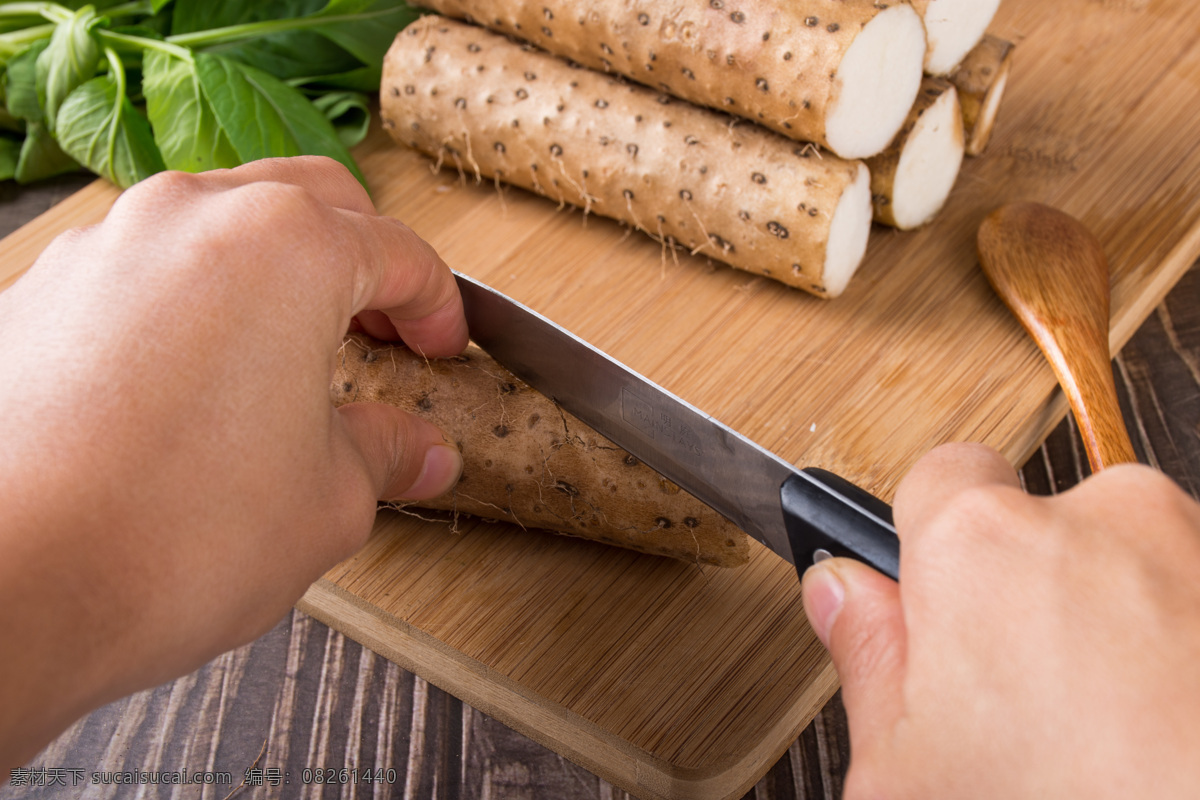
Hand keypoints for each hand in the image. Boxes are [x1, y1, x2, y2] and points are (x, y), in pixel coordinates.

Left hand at [0, 157, 466, 765]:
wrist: (8, 588)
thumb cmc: (175, 536)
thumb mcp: (328, 499)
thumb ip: (385, 453)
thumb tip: (421, 451)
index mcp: (287, 247)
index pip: (397, 253)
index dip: (438, 305)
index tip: (443, 346)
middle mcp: (192, 219)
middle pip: (312, 201)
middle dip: (363, 259)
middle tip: (385, 328)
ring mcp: (105, 246)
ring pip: (218, 223)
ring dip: (273, 271)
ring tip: (290, 350)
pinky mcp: (38, 292)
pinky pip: (142, 269)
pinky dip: (191, 300)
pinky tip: (197, 378)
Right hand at [802, 443, 1199, 797]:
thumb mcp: (908, 778)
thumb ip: (866, 660)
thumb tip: (842, 593)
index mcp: (987, 547)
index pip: (942, 475)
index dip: (931, 543)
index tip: (938, 606)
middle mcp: (1111, 523)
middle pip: (1050, 529)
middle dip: (1037, 599)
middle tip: (1029, 710)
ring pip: (1142, 572)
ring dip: (1128, 634)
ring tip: (1119, 749)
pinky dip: (1190, 663)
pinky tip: (1177, 744)